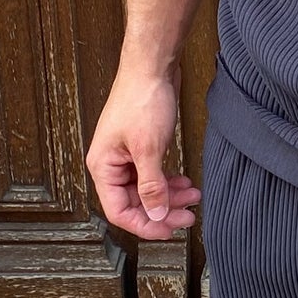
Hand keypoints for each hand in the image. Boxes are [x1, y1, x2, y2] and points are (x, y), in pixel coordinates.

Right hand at [86, 65, 199, 238]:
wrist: (152, 67)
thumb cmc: (142, 99)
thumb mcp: (149, 149)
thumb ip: (151, 186)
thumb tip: (155, 214)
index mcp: (103, 167)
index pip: (119, 211)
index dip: (145, 225)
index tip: (169, 229)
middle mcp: (111, 164)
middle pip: (135, 203)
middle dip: (163, 210)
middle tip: (189, 215)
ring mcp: (126, 156)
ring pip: (147, 190)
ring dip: (170, 197)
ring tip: (194, 197)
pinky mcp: (141, 148)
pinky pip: (153, 175)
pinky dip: (169, 182)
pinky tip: (185, 184)